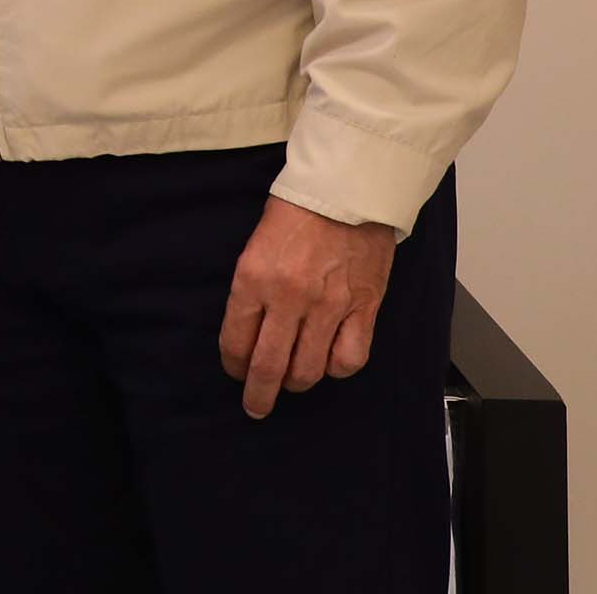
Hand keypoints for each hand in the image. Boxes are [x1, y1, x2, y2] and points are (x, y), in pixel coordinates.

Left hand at [218, 196, 397, 419]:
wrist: (346, 190)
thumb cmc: (296, 211)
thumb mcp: (256, 245)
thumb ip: (253, 288)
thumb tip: (251, 329)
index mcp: (253, 279)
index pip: (235, 340)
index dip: (233, 365)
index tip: (235, 372)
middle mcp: (288, 298)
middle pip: (268, 365)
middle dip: (258, 393)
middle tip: (255, 406)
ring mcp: (328, 306)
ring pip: (308, 370)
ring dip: (296, 384)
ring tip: (292, 383)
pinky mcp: (363, 308)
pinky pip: (349, 359)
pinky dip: (336, 369)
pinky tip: (329, 363)